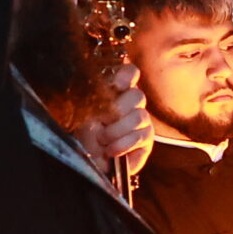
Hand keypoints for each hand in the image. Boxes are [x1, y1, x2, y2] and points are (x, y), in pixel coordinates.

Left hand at [75, 65, 151, 179]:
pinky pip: (139, 137)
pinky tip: (110, 150)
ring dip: (116, 131)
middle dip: (116, 111)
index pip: (131, 73)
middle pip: (137, 96)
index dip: (126, 76)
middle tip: (101, 122)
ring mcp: (143, 120)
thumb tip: (110, 97)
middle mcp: (133, 103)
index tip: (116, 86)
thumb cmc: (85, 135)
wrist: (90, 160)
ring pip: (139, 117)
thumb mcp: (86, 114)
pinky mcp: (147, 139)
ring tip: (102, 140)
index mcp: (117, 91)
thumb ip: (98, 100)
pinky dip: (122, 144)